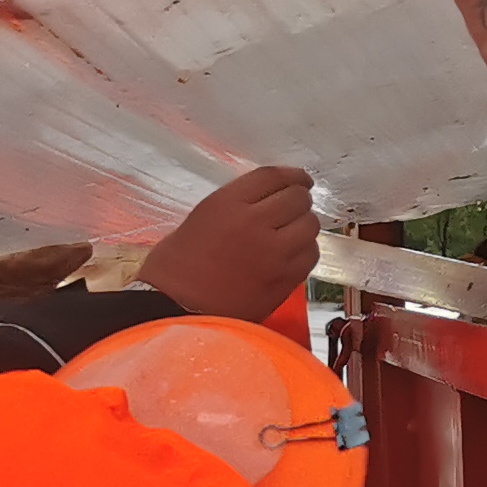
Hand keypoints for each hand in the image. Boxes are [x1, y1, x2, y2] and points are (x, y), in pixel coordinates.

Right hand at [141, 166, 318, 319]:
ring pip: (310, 226)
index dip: (294, 175)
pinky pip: (310, 255)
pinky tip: (292, 255)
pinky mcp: (284, 280)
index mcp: (228, 204)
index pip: (274, 177)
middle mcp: (255, 223)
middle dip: (299, 201)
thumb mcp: (201, 218)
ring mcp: (274, 253)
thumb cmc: (176, 267)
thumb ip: (237, 205)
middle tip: (293, 208)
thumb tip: (269, 202)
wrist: (176, 310)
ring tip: (292, 233)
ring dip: (304, 226)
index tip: (301, 180)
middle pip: (298, 198)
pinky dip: (305, 251)